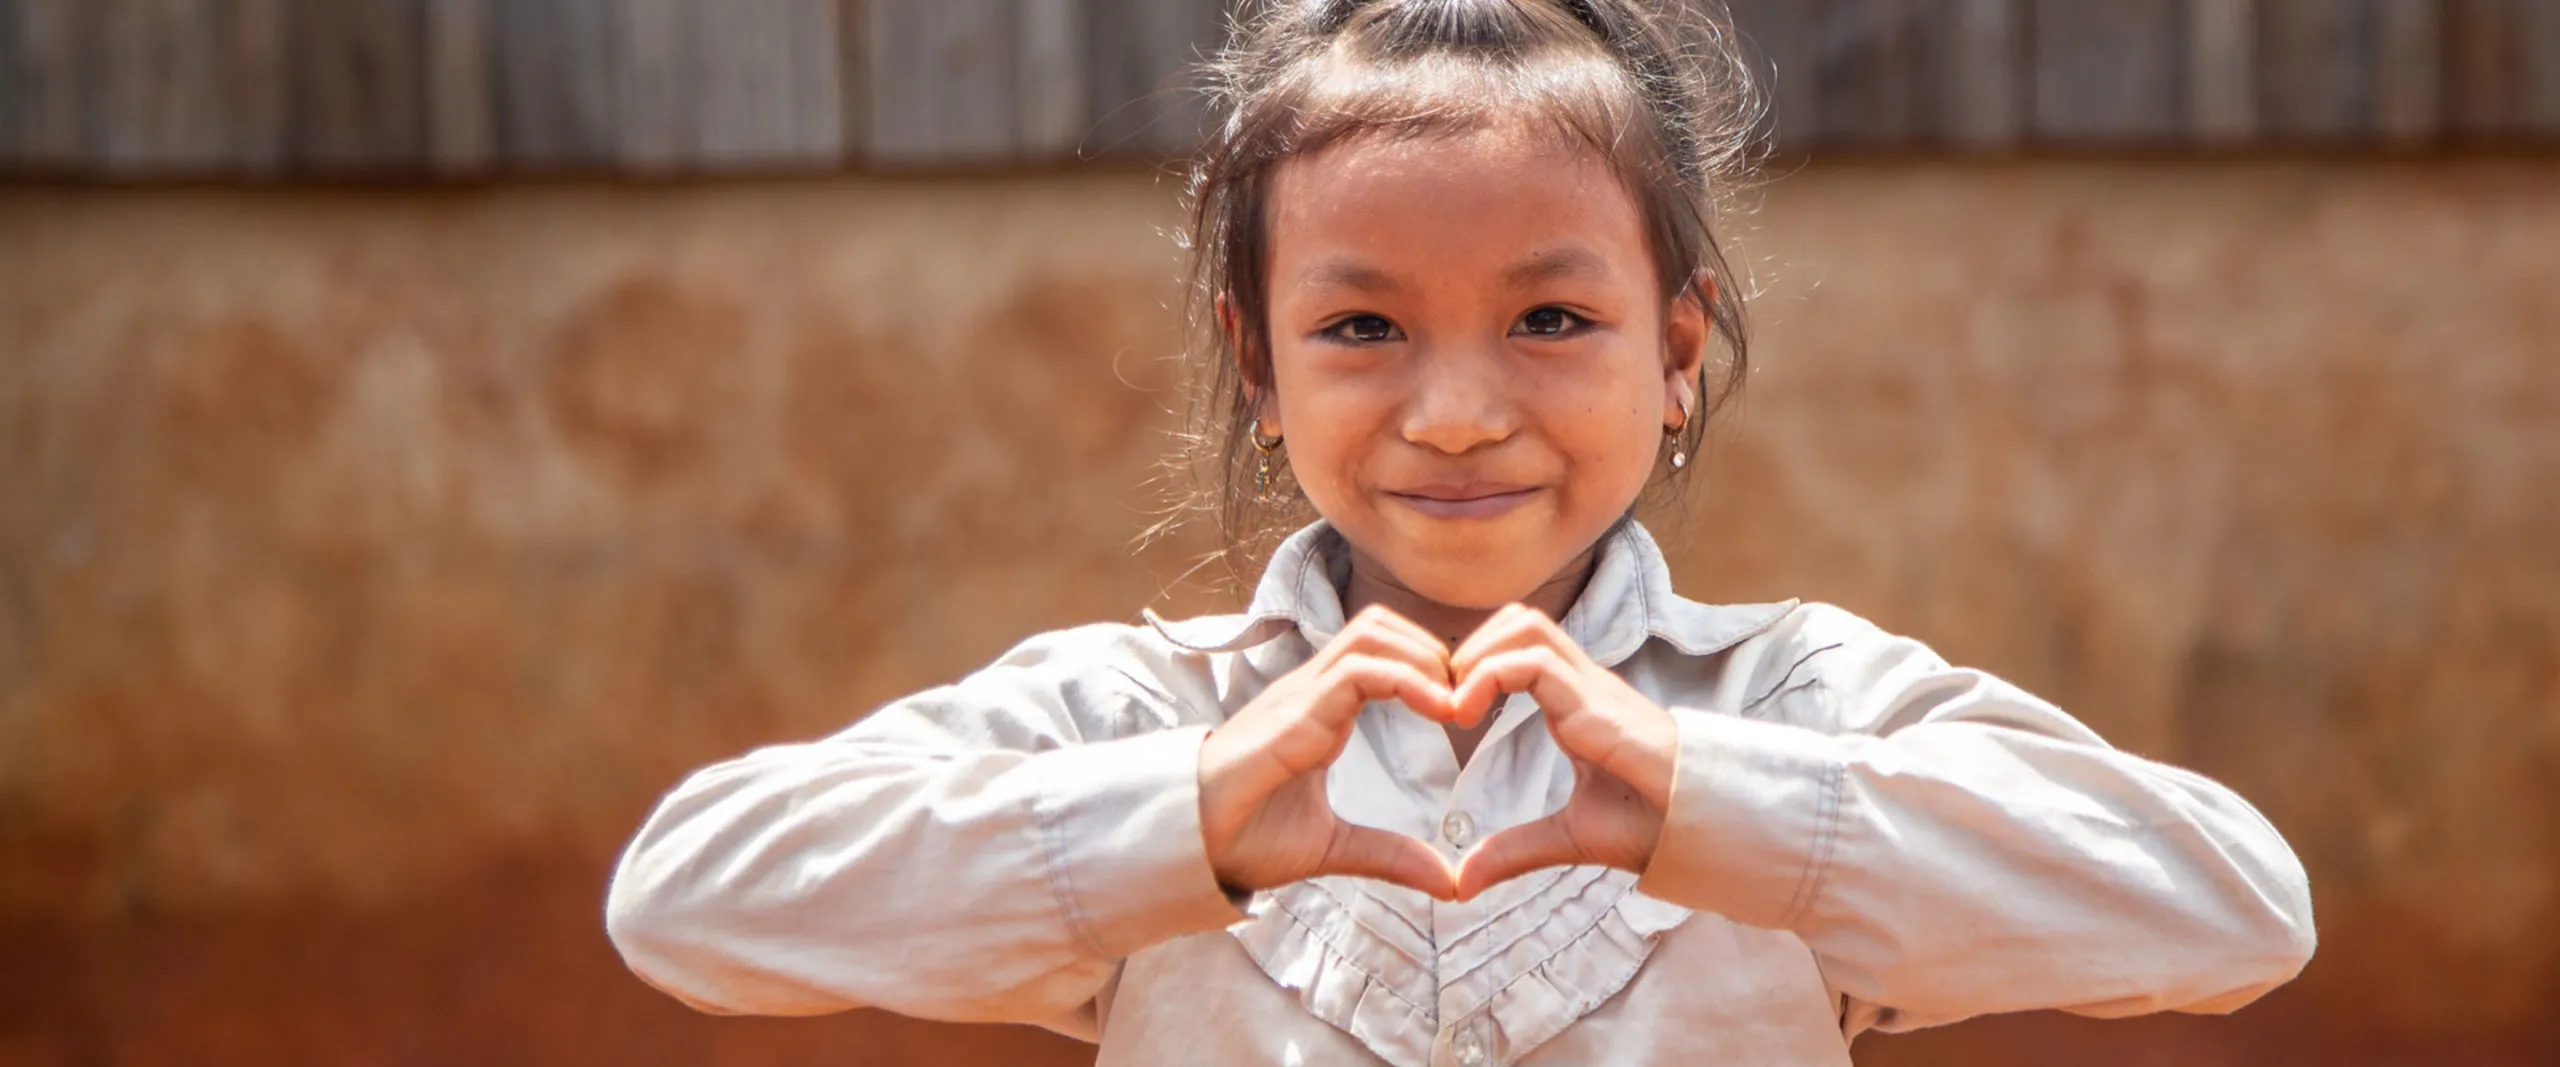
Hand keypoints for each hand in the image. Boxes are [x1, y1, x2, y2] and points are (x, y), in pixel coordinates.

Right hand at [1198, 606, 1461, 898]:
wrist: (1190, 847)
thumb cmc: (1245, 838)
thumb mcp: (1333, 847)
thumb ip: (1389, 855)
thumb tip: (1448, 883)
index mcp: (1320, 709)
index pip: (1379, 650)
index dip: (1428, 666)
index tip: (1465, 710)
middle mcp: (1311, 690)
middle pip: (1380, 625)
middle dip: (1434, 650)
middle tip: (1468, 700)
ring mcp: (1300, 695)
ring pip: (1371, 633)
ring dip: (1424, 659)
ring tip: (1455, 705)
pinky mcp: (1294, 712)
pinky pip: (1357, 672)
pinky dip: (1406, 680)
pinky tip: (1437, 711)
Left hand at [1446, 604, 1679, 901]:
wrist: (1704, 829)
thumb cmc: (1653, 825)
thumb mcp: (1567, 837)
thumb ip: (1515, 850)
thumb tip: (1464, 879)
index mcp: (1577, 705)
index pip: (1521, 649)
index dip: (1477, 666)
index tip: (1445, 712)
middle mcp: (1584, 684)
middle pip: (1521, 621)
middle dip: (1472, 647)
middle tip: (1442, 700)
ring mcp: (1593, 687)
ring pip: (1526, 626)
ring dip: (1477, 656)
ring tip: (1453, 707)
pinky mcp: (1597, 702)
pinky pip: (1534, 662)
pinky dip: (1488, 675)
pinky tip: (1465, 715)